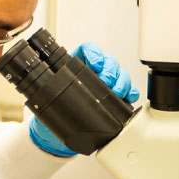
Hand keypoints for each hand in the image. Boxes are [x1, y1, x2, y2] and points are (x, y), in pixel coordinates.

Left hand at [29, 42, 139, 156]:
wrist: (58, 128)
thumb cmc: (54, 108)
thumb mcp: (49, 95)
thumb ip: (50, 90)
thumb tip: (47, 92)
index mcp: (77, 64)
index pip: (88, 50)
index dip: (94, 53)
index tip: (95, 64)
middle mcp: (95, 71)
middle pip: (109, 61)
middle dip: (110, 71)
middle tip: (106, 82)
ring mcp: (108, 83)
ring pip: (120, 74)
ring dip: (121, 82)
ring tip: (115, 92)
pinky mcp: (117, 97)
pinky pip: (129, 90)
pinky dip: (131, 93)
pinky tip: (126, 98)